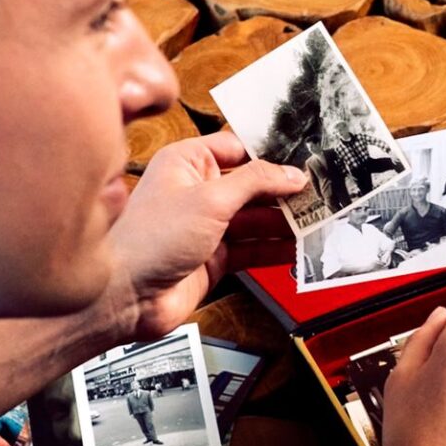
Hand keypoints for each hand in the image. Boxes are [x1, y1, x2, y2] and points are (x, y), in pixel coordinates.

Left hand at [107, 133, 306, 340]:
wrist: (124, 298)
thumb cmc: (148, 240)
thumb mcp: (210, 199)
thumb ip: (256, 182)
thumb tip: (291, 173)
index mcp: (187, 163)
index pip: (239, 148)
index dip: (272, 153)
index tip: (305, 157)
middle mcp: (198, 192)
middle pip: (254, 185)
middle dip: (286, 191)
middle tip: (322, 191)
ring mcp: (208, 226)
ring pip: (258, 219)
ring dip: (287, 222)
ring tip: (319, 219)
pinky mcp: (215, 258)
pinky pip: (254, 249)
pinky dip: (277, 250)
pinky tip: (300, 248)